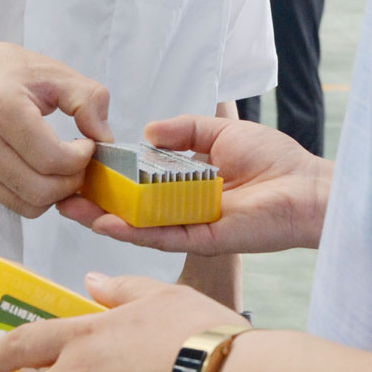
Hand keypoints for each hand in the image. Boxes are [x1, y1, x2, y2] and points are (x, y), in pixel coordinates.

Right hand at [0, 36, 111, 217]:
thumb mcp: (49, 70)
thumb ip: (86, 99)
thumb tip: (105, 138)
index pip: (52, 158)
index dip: (81, 159)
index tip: (86, 144)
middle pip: (40, 190)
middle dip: (71, 182)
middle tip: (79, 162)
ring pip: (26, 205)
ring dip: (53, 193)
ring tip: (60, 167)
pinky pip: (10, 202)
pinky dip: (31, 193)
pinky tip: (34, 167)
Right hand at [59, 114, 330, 252]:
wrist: (309, 187)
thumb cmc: (275, 159)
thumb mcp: (220, 132)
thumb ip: (184, 130)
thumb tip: (147, 130)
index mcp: (188, 182)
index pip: (141, 181)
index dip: (112, 176)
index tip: (82, 166)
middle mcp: (185, 207)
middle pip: (132, 207)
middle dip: (96, 202)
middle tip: (62, 193)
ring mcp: (192, 226)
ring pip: (139, 226)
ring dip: (105, 219)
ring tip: (71, 209)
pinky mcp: (204, 240)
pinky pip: (162, 237)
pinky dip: (134, 232)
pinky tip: (107, 224)